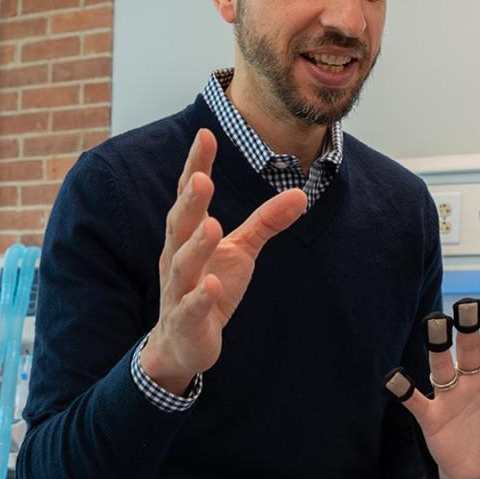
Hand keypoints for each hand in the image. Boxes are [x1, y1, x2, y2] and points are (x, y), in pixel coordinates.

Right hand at [140, 128, 307, 391]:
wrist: (183, 343)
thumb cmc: (208, 287)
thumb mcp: (241, 251)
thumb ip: (266, 221)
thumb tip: (301, 193)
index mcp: (189, 234)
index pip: (190, 195)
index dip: (196, 166)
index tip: (205, 135)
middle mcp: (178, 256)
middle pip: (181, 224)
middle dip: (191, 202)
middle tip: (202, 179)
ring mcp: (178, 289)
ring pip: (184, 264)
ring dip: (197, 245)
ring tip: (212, 225)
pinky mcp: (186, 320)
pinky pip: (191, 306)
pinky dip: (199, 296)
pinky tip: (210, 284)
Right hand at [387, 292, 479, 478]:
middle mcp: (474, 381)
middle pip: (469, 347)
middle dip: (467, 327)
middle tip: (468, 307)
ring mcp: (451, 397)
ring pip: (441, 364)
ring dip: (437, 346)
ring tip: (434, 325)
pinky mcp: (431, 416)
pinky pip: (414, 399)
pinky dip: (404, 389)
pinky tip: (398, 379)